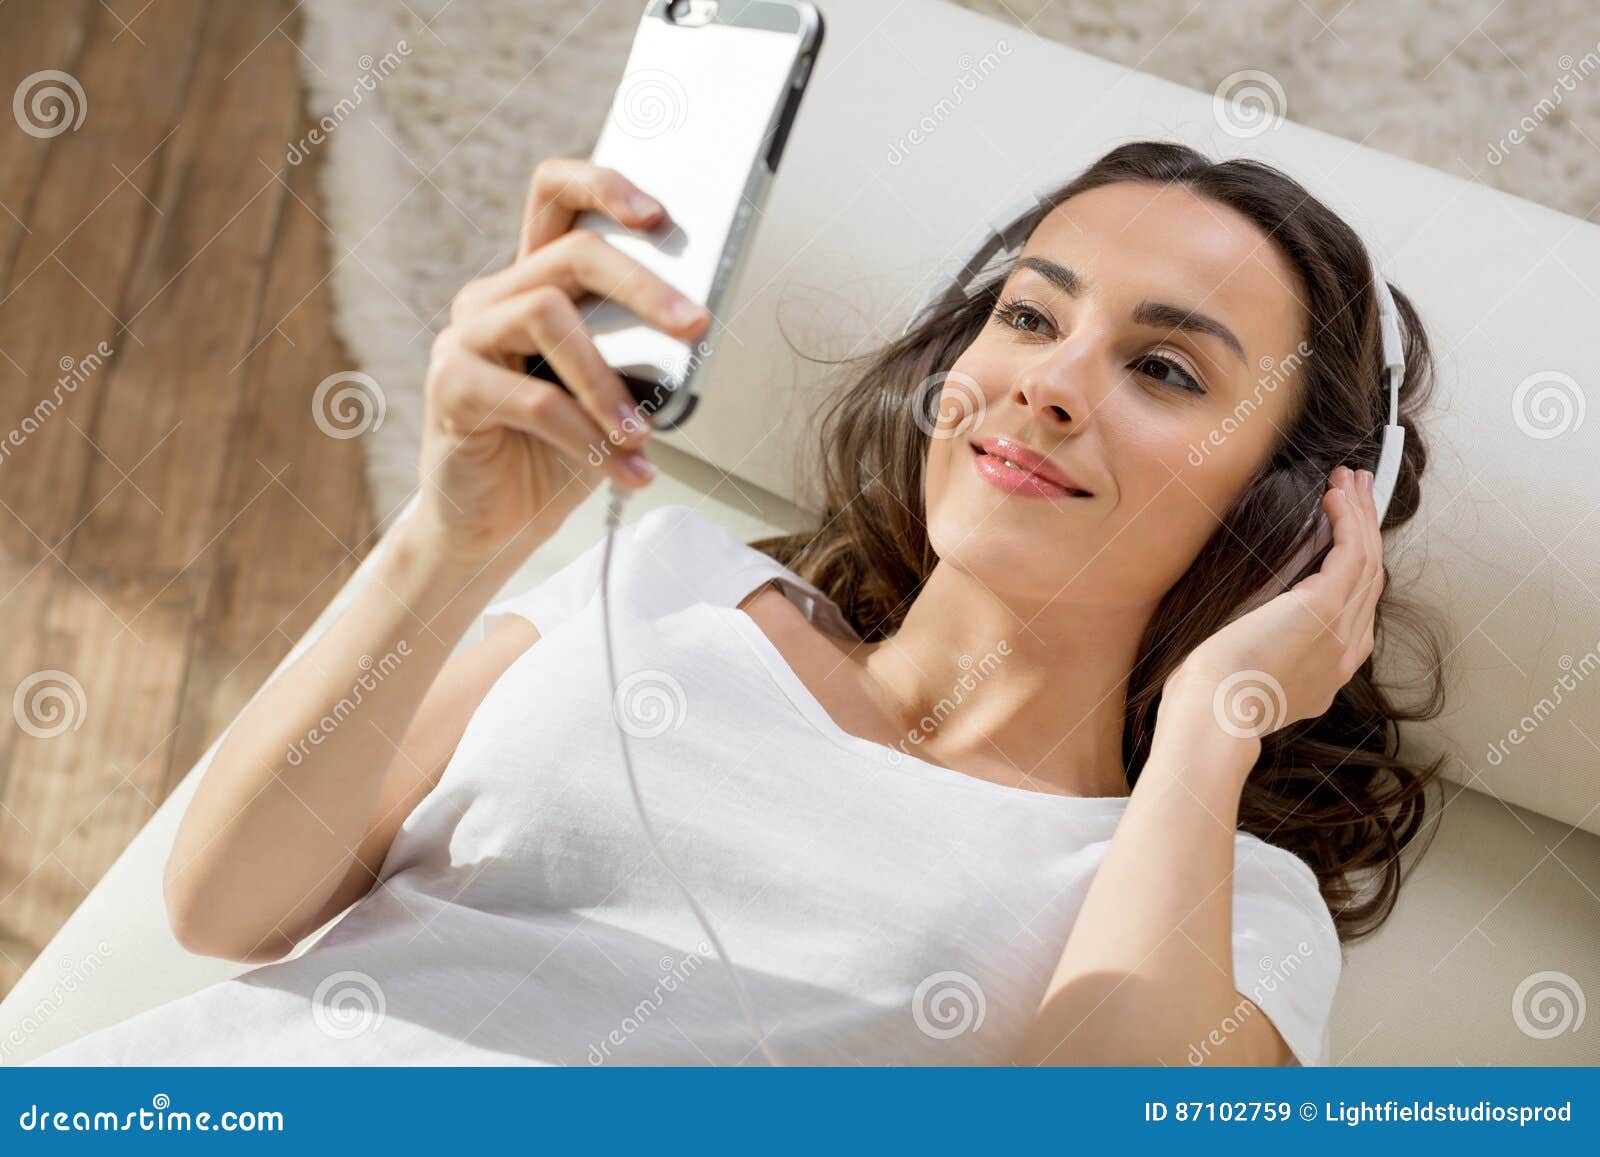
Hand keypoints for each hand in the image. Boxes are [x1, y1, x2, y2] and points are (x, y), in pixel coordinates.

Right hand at [409, 157, 710, 562]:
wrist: (496, 526)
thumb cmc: (556, 456)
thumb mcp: (610, 398)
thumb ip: (635, 355)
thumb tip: (694, 328)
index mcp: (533, 283)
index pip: (555, 196)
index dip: (603, 186)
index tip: (659, 215)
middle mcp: (493, 297)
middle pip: (571, 253)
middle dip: (643, 287)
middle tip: (696, 325)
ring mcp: (465, 337)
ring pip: (548, 316)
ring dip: (609, 382)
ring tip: (642, 435)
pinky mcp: (450, 387)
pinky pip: (535, 399)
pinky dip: (589, 438)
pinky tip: (626, 470)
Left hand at [1163, 466, 1384, 742]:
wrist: (1214, 715)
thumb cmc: (1212, 698)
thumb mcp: (1251, 672)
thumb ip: (1268, 646)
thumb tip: (1259, 617)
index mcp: (1330, 671)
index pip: (1357, 607)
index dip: (1358, 562)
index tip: (1349, 529)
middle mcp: (1346, 653)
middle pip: (1370, 577)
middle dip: (1367, 528)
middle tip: (1362, 490)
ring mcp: (1341, 632)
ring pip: (1366, 560)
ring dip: (1361, 514)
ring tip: (1352, 479)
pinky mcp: (1324, 609)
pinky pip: (1350, 554)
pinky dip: (1347, 521)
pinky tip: (1334, 497)